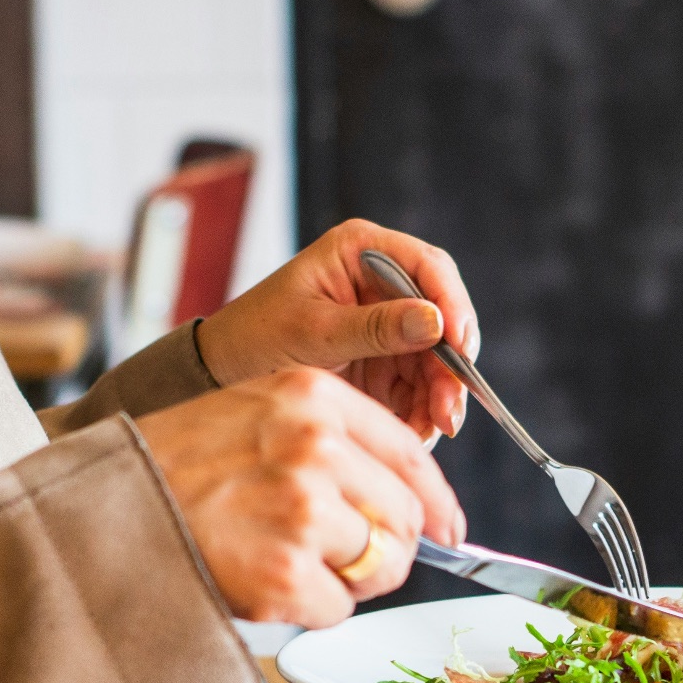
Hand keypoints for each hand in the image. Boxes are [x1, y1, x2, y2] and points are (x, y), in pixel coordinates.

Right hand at [137, 367, 466, 626]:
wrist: (103, 509)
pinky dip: (310, 609)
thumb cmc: (173, 465)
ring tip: (287, 562)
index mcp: (312, 397)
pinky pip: (339, 608)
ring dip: (345, 579)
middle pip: (406, 518)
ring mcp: (302, 511)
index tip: (449, 529)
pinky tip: (264, 584)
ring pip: (378, 566)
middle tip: (347, 559)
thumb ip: (329, 437)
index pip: (411, 454)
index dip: (437, 502)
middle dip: (388, 549)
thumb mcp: (254, 411)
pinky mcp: (285, 573)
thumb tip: (408, 495)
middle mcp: (315, 447)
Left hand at [195, 219, 478, 444]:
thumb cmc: (256, 337)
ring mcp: (386, 322)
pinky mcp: (384, 360)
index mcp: (361, 251)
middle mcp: (382, 282)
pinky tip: (415, 432)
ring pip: (435, 358)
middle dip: (449, 366)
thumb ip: (375, 328)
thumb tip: (436, 322)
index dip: (452, 303)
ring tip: (430, 431)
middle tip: (449, 410)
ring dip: (439, 396)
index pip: (427, 267)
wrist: (222, 374)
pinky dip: (422, 410)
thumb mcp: (313, 332)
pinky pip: (418, 384)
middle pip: (441, 318)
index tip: (460, 344)